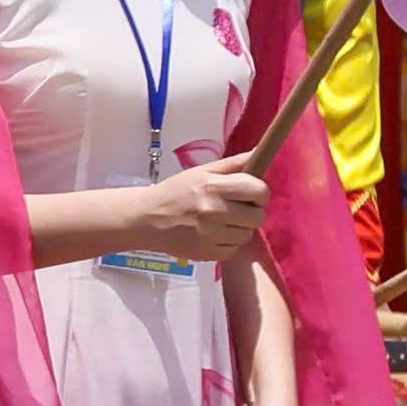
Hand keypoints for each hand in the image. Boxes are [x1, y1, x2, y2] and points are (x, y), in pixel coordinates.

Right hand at [139, 153, 268, 262]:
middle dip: (249, 212)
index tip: (248, 194)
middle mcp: (214, 211)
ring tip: (218, 223)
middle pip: (258, 216)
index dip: (258, 192)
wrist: (145, 219)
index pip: (259, 191)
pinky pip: (233, 250)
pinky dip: (225, 244)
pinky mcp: (206, 253)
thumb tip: (260, 152)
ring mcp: (210, 234)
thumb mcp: (201, 172)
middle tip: (232, 210)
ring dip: (237, 229)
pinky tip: (211, 235)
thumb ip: (233, 164)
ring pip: (247, 235)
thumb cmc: (175, 192)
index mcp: (214, 186)